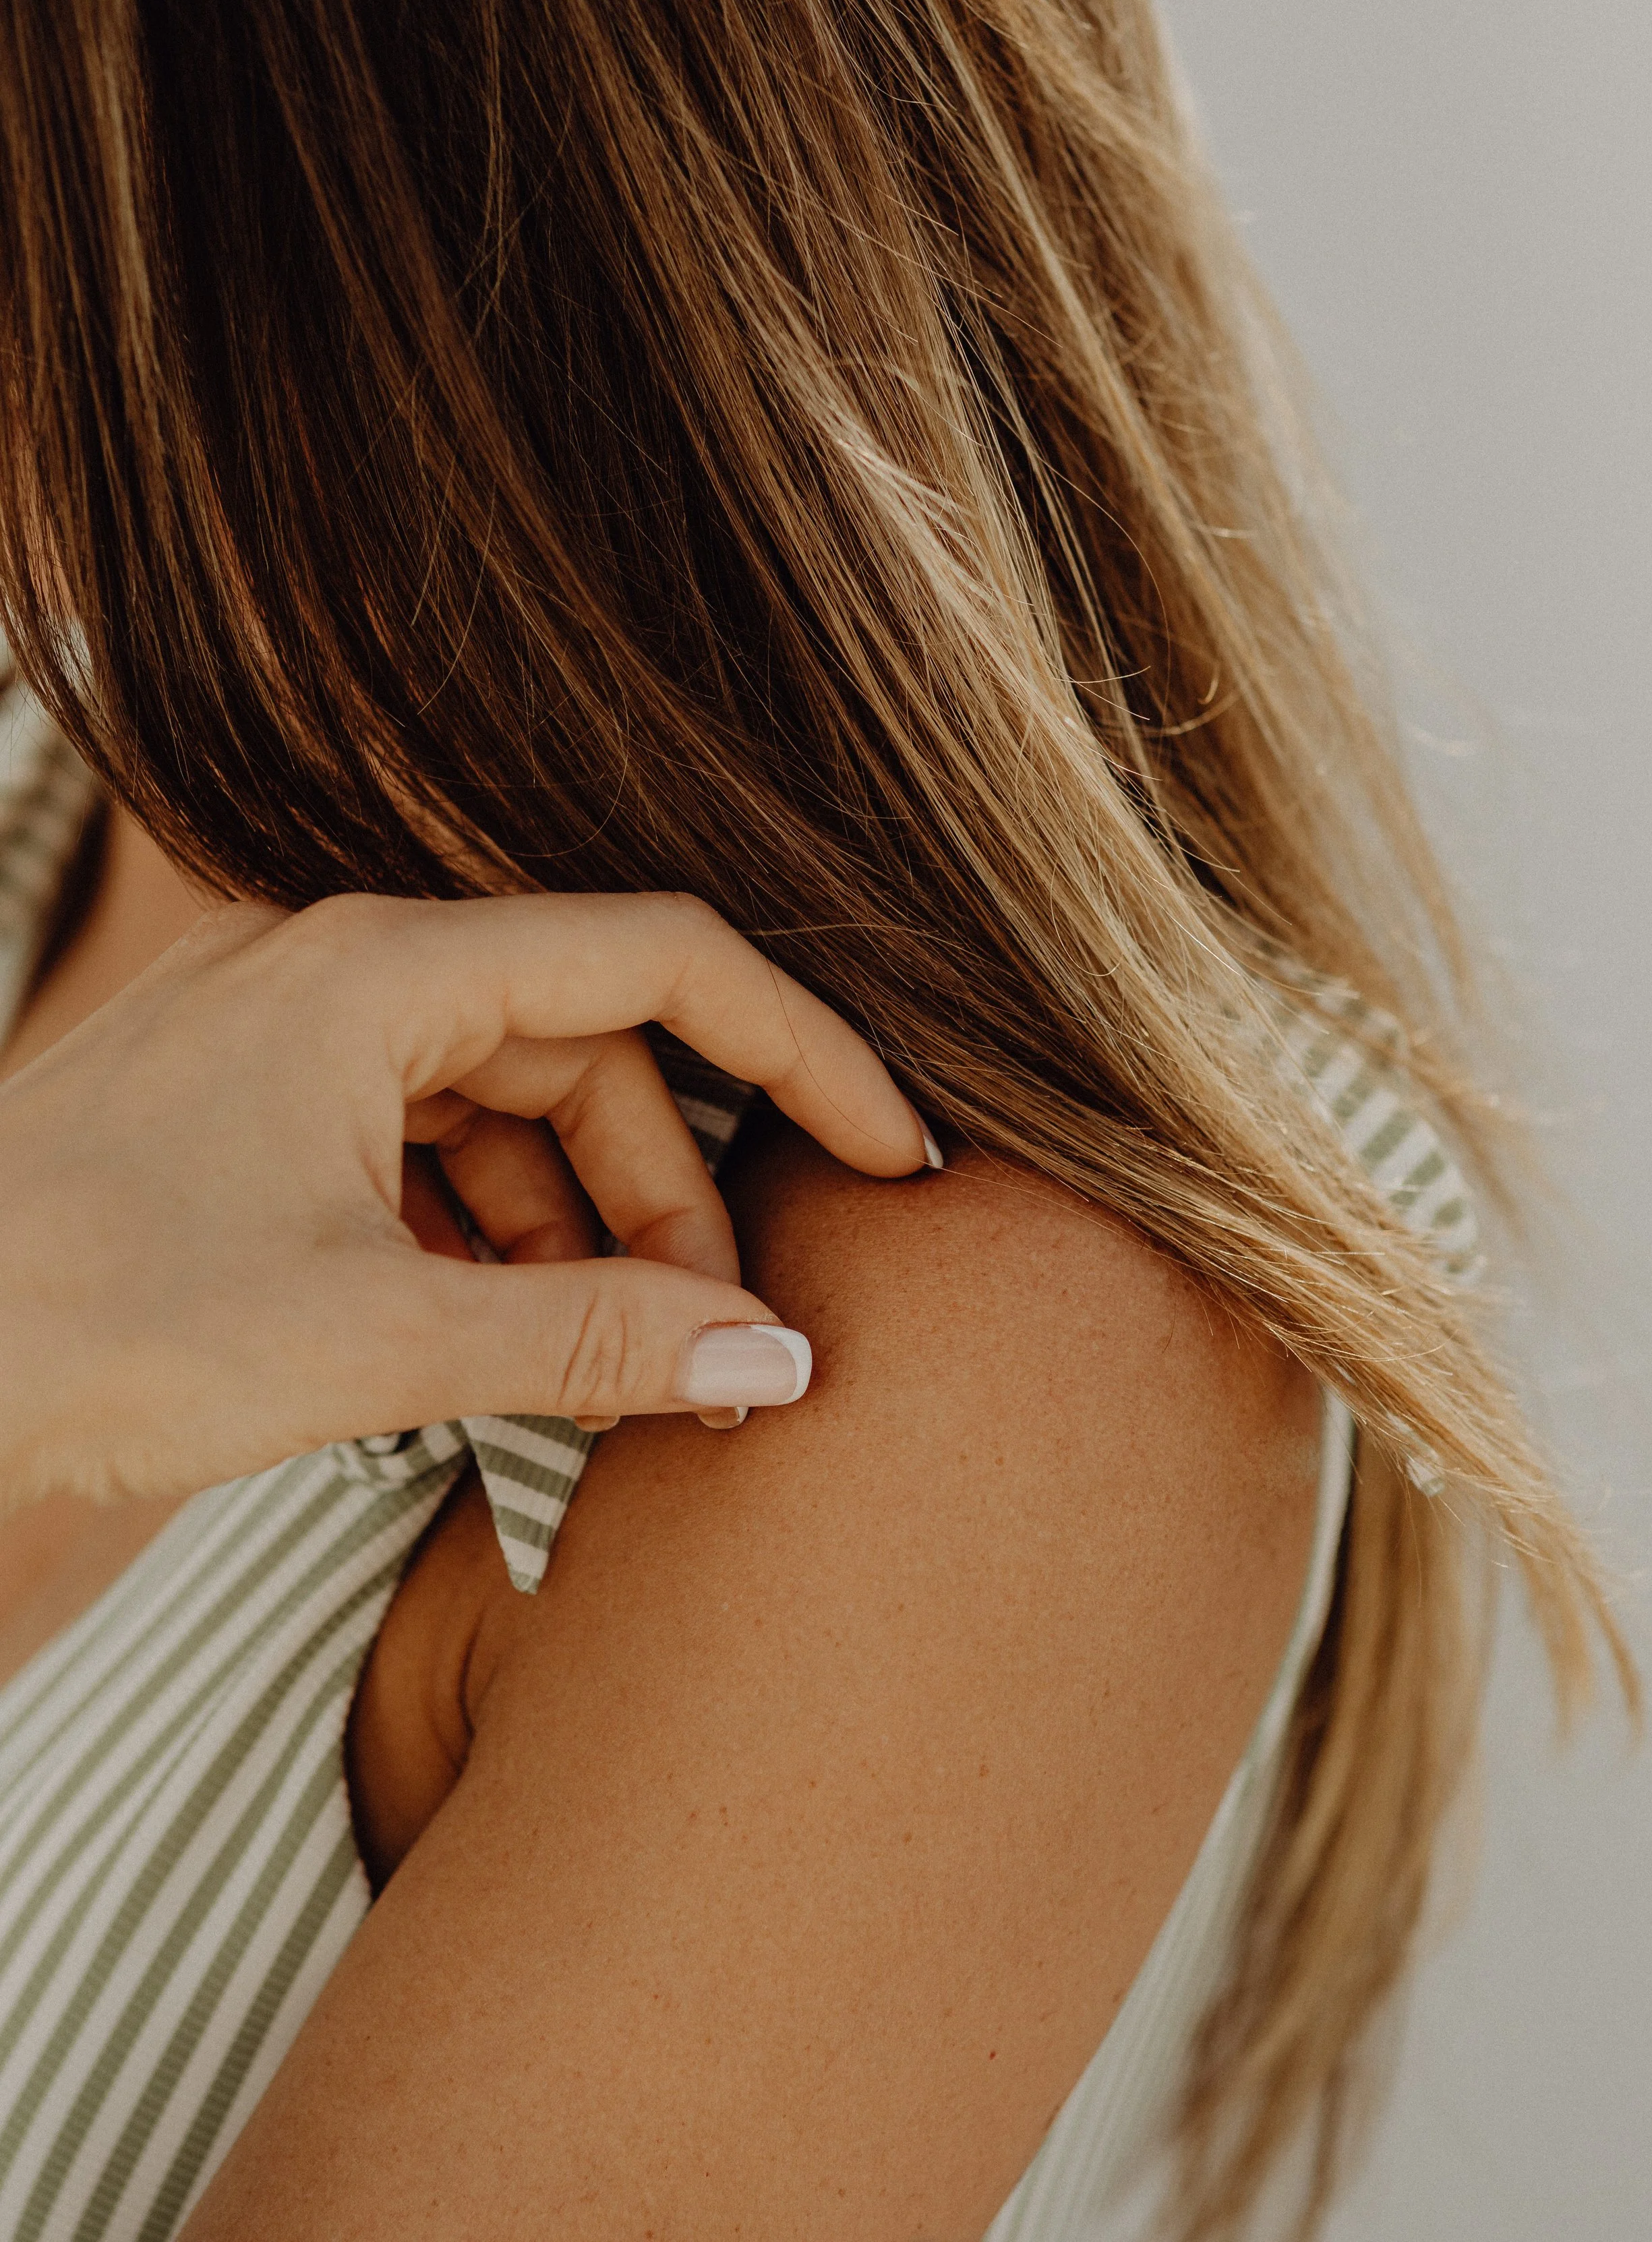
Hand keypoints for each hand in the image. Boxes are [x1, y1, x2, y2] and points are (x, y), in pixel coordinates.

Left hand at [0, 891, 933, 1508]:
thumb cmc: (87, 1324)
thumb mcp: (369, 1338)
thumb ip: (589, 1338)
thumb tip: (775, 1361)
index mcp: (379, 970)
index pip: (661, 962)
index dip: (801, 1050)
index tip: (891, 1154)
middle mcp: (341, 970)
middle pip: (589, 1047)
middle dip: (672, 1190)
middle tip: (714, 1341)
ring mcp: (290, 1036)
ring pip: (506, 1104)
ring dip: (579, 1226)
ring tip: (605, 1360)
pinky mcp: (252, 1109)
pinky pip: (421, 1143)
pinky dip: (484, 1232)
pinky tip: (485, 1332)